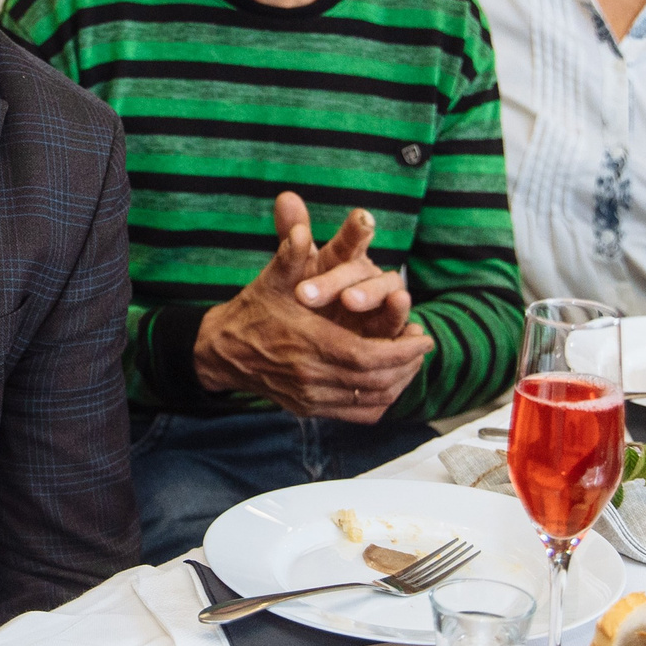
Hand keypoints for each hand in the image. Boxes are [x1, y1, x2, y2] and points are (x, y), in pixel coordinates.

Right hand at [192, 192, 435, 422]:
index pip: (368, 357)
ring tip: (412, 361)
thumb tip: (301, 229)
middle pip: (374, 381)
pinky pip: (355, 415)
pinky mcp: (308, 409)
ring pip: (369, 401)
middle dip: (407, 364)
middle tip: (423, 345)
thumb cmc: (253, 310)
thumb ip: (290, 253)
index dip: (402, 350)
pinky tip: (389, 382)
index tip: (424, 336)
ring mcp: (310, 397)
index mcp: (308, 344)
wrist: (222, 351)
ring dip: (398, 383)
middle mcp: (311, 376)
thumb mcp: (272, 278)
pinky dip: (379, 402)